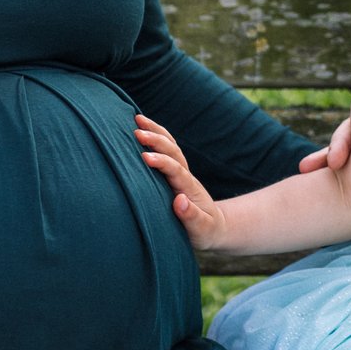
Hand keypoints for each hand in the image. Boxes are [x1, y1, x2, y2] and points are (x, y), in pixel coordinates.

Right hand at [136, 114, 225, 245]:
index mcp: (189, 188)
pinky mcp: (174, 173)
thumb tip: (179, 201)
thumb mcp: (201, 229)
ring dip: (156, 131)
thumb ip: (191, 217)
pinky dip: (156, 137)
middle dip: (156, 140)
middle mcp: (185, 176)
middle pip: (173, 151)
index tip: (145, 157)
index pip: (175, 170)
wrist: (214, 228)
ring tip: (137, 118)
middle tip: (136, 131)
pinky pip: (166, 151)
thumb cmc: (205, 231)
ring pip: (170, 146)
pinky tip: (142, 127)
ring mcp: (180, 172)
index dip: (162, 163)